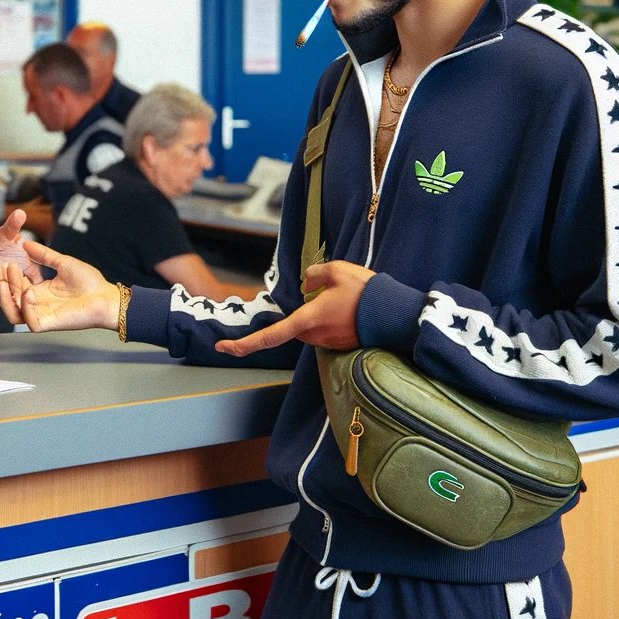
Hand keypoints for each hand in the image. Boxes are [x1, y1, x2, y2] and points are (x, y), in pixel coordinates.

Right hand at [9, 241, 118, 332]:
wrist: (105, 296)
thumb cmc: (89, 282)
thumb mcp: (63, 263)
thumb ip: (44, 255)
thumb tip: (25, 242)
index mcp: (37, 291)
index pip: (11, 284)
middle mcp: (35, 305)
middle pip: (7, 297)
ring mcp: (40, 315)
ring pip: (12, 312)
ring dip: (4, 296)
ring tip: (2, 279)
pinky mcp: (48, 324)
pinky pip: (29, 321)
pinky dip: (25, 308)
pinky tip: (27, 292)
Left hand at [215, 260, 372, 356]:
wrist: (397, 314)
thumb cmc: (366, 292)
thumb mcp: (337, 270)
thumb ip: (315, 275)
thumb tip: (307, 282)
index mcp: (307, 319)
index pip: (269, 336)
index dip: (242, 344)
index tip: (222, 349)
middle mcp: (315, 335)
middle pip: (296, 325)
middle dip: (306, 310)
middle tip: (334, 292)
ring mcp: (330, 342)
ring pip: (313, 326)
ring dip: (323, 313)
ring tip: (348, 297)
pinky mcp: (343, 344)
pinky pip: (330, 329)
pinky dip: (336, 318)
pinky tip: (354, 307)